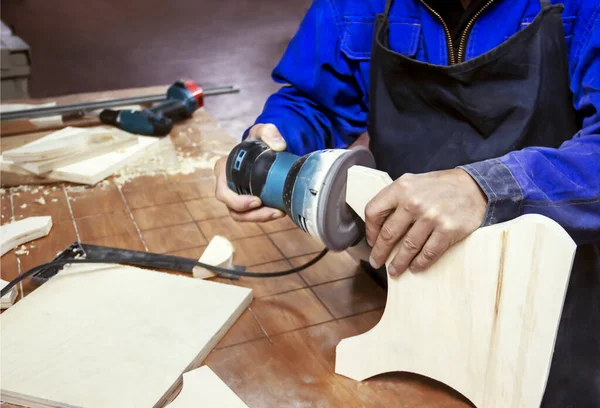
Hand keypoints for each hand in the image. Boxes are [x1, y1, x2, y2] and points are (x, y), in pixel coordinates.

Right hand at [214, 124, 287, 221]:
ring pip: (243, 216)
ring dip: (260, 218)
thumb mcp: (262, 131)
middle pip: (233, 209)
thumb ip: (269, 132)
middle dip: (252, 214)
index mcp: (223, 171)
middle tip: (272, 211)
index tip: (258, 200)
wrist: (266, 150)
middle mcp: (226, 186)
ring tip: (279, 213)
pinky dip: (265, 216)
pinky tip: (280, 211)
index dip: (237, 201)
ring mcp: (236, 196)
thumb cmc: (258, 141)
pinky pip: (252, 215)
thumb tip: (279, 146)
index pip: (222, 192)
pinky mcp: (247, 203)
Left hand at [366, 169, 486, 275]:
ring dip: (399, 263)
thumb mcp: (413, 183)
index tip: (371, 240)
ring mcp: (431, 217)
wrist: (475, 187)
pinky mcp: (447, 230)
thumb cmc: (440, 187)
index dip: (370, 230)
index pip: (373, 211)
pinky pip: (428, 253)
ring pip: (407, 247)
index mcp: (401, 188)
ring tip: (394, 270)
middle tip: (376, 262)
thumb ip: (396, 198)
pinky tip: (415, 267)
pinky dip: (419, 263)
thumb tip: (379, 225)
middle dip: (379, 252)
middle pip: (388, 234)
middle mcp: (413, 202)